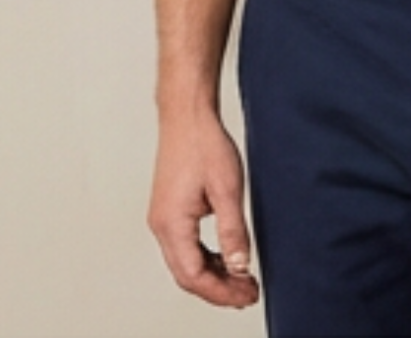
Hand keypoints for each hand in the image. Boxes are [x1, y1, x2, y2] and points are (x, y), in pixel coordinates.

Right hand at [147, 111, 259, 308]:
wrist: (187, 114)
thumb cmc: (203, 143)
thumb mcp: (227, 188)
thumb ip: (233, 230)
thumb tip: (239, 266)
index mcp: (172, 224)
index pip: (195, 276)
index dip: (222, 292)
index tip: (247, 295)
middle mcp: (162, 225)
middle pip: (187, 275)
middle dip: (218, 289)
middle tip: (248, 293)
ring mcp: (163, 218)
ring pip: (185, 262)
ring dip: (212, 274)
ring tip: (241, 279)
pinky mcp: (169, 210)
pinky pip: (185, 246)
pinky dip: (206, 257)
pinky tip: (225, 257)